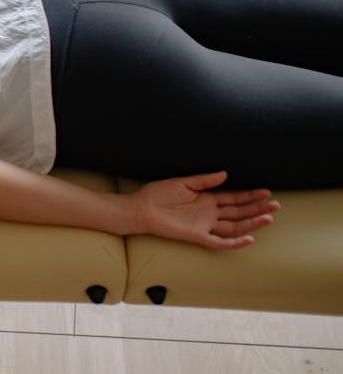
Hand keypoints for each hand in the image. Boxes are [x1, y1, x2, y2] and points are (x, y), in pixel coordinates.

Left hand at [132, 171, 278, 249]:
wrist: (140, 208)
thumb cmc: (158, 194)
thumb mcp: (183, 183)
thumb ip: (204, 180)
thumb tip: (225, 173)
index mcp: (206, 200)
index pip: (234, 199)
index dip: (250, 196)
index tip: (267, 192)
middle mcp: (208, 213)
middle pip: (239, 213)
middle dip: (257, 209)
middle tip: (276, 205)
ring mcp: (204, 225)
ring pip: (234, 226)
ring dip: (252, 223)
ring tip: (269, 218)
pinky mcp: (197, 235)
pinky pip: (219, 242)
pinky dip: (234, 242)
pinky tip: (249, 238)